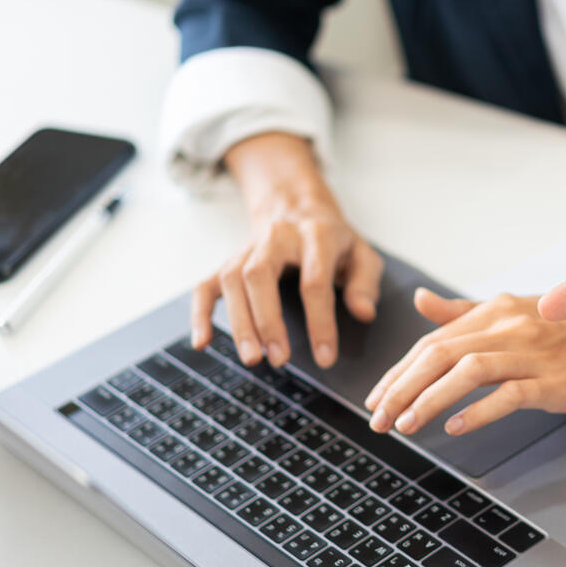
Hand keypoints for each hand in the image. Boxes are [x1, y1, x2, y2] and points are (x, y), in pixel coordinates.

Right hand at [190, 132, 381, 367]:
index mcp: (316, 236)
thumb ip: (365, 283)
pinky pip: (206, 284)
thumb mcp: (362, 254)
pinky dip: (200, 314)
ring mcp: (248, 248)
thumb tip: (363, 313)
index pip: (314, 281)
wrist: (297, 207)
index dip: (320, 322)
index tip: (324, 358)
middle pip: (260, 275)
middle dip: (267, 320)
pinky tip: (202, 342)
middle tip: (278, 359)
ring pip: (231, 279)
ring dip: (238, 322)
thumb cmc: (334, 240)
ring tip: (252, 358)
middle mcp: (277, 238)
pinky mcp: (229, 260)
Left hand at [364, 290, 565, 435]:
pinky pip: (510, 394)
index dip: (399, 370)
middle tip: (376, 418)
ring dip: (429, 400)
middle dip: (401, 387)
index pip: (433, 340)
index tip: (377, 397)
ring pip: (467, 371)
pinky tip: (456, 427)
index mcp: (496, 310)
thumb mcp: (517, 311)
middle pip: (440, 353)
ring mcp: (533, 353)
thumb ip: (465, 311)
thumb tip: (420, 300)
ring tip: (404, 425)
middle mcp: (510, 327)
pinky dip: (479, 411)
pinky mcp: (556, 379)